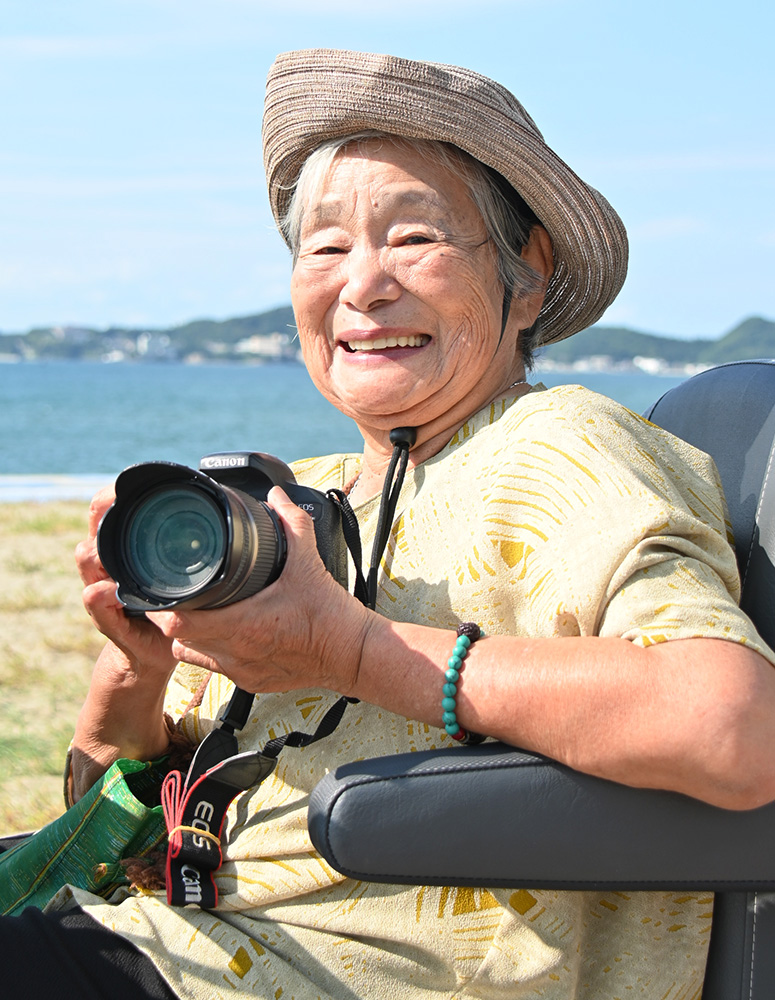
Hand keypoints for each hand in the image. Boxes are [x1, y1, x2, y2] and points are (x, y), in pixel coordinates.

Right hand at [76, 485, 177, 676]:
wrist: (155, 654)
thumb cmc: (172, 611)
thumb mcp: (181, 577)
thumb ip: (191, 552)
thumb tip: (228, 520)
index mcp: (126, 552)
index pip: (110, 515)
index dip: (112, 497)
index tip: (125, 484)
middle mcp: (110, 567)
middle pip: (95, 530)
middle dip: (101, 516)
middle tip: (114, 504)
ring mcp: (104, 591)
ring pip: (87, 560)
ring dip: (96, 553)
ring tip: (106, 547)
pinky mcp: (108, 619)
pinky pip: (95, 602)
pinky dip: (101, 596)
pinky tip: (109, 590)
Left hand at [147, 487, 371, 695]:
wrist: (352, 654)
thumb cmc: (330, 615)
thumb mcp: (309, 562)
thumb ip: (291, 523)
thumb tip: (277, 496)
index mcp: (242, 624)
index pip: (178, 622)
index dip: (165, 605)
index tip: (165, 589)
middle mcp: (235, 652)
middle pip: (177, 639)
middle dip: (175, 617)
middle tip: (181, 596)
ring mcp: (241, 671)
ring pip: (193, 656)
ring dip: (190, 637)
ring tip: (201, 615)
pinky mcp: (251, 683)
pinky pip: (216, 669)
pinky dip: (213, 652)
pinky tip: (227, 635)